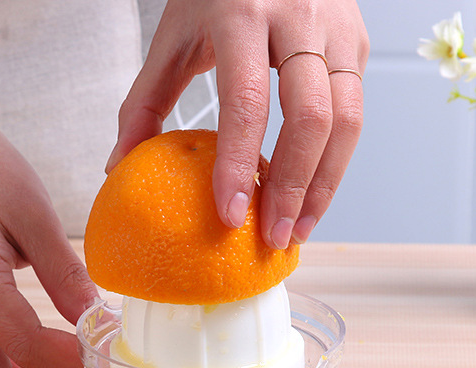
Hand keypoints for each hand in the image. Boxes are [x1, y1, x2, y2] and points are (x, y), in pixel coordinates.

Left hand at [107, 0, 367, 248]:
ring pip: (345, 122)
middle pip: (311, 117)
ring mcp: (337, 32)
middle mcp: (300, 17)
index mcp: (243, 13)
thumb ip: (147, 99)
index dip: (238, 163)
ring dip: (323, 186)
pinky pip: (353, 116)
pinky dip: (333, 165)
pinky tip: (310, 197)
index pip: (247, 100)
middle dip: (293, 187)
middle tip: (273, 238)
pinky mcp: (356, 48)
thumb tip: (119, 164)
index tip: (230, 215)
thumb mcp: (175, 34)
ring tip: (297, 230)